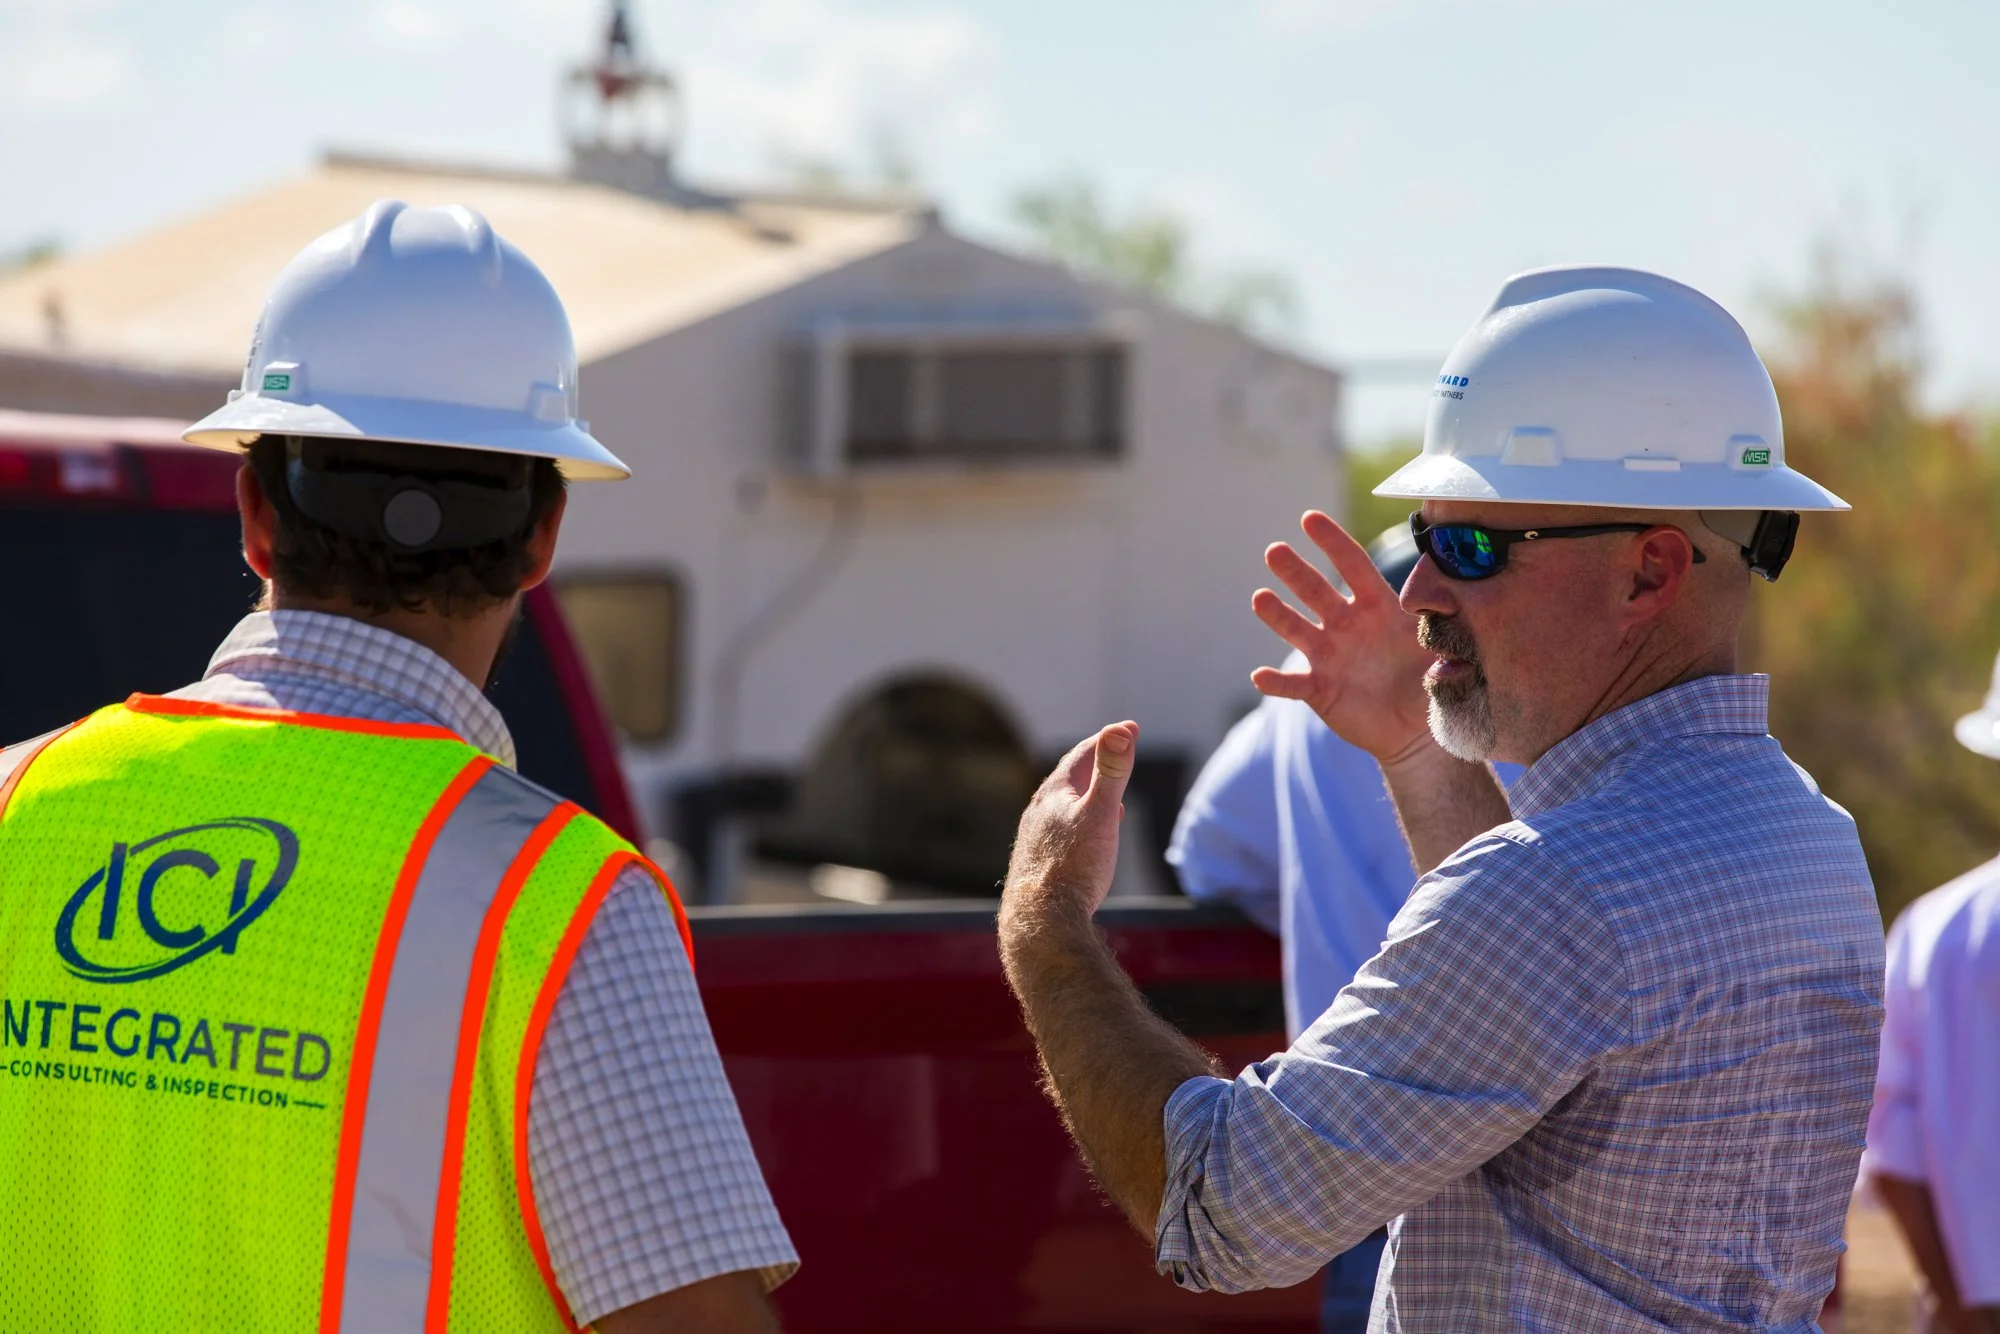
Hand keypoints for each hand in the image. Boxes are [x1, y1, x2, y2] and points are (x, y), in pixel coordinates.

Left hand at [1001, 722, 1137, 929]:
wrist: (1042, 921)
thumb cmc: (1074, 867)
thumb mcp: (1101, 814)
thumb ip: (1111, 772)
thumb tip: (1120, 730)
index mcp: (1054, 794)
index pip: (1082, 755)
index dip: (1108, 739)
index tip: (1130, 729)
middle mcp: (1039, 812)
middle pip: (1069, 779)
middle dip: (1095, 765)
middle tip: (1115, 754)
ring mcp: (1035, 839)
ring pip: (1064, 809)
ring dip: (1088, 798)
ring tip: (1112, 802)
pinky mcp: (1037, 865)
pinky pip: (1060, 834)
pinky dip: (1080, 826)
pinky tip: (1088, 845)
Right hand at [1251, 511, 1433, 764]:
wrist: (1414, 732)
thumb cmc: (1429, 684)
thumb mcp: (1443, 654)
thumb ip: (1445, 634)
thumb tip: (1451, 616)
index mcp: (1377, 608)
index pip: (1353, 566)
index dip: (1332, 542)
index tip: (1308, 519)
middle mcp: (1346, 626)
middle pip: (1316, 591)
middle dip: (1294, 571)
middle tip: (1274, 550)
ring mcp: (1329, 656)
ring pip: (1297, 629)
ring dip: (1277, 615)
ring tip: (1260, 598)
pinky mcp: (1319, 690)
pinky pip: (1293, 684)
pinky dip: (1276, 681)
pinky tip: (1260, 676)